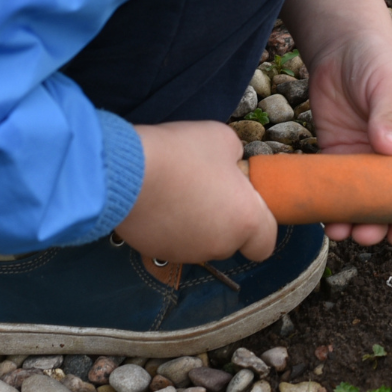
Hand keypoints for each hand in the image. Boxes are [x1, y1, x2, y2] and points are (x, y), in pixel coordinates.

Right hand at [115, 120, 276, 263]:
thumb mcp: (224, 139)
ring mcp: (185, 252)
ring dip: (196, 222)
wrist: (127, 172)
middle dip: (224, 217)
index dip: (259, 225)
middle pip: (230, 240)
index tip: (245, 201)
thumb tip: (230, 169)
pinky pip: (172, 239)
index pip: (264, 245)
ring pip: (200, 241)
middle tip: (209, 186)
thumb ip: (236, 159)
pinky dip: (169, 225)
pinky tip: (159, 199)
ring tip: (179, 189)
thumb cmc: (184, 153)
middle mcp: (218, 245)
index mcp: (244, 221)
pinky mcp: (155, 251)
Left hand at [282, 0, 391, 246]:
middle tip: (364, 235)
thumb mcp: (390, 85)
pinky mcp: (339, 153)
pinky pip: (338, 186)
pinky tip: (324, 218)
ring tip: (342, 233)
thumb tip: (389, 149)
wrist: (341, 43)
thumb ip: (389, 115)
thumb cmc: (379, 59)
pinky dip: (332, 203)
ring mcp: (367, 156)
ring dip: (354, 219)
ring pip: (363, 198)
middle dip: (380, 221)